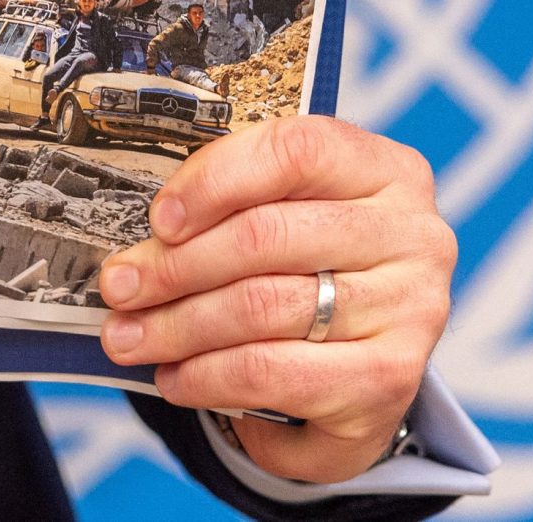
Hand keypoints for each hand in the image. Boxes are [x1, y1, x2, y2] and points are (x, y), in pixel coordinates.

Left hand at [96, 114, 453, 483]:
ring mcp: (411, 310)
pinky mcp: (391, 381)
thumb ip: (234, 207)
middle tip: (119, 287)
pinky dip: (209, 377)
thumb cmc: (313, 274)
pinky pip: (275, 374)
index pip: (295, 151)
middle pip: (267, 235)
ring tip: (129, 337)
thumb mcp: (289, 219)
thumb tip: (140, 239)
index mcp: (387, 171)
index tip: (157, 218)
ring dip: (179, 326)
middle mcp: (413, 235)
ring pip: (264, 307)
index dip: (214, 180)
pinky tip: (175, 378)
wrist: (366, 370)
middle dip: (175, 266)